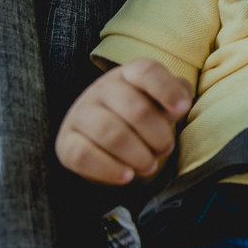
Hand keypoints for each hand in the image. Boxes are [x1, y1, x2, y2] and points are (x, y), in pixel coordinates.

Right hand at [55, 58, 192, 184]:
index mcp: (129, 74)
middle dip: (158, 135)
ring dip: (138, 155)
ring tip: (150, 166)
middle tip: (166, 150)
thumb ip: (178, 95)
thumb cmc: (143, 114)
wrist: (104, 139)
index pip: (147, 72)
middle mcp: (101, 89)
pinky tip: (127, 176)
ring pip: (111, 134)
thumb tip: (181, 103)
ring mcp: (80, 114)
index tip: (182, 109)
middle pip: (136, 109)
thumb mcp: (163, 101)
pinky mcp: (65, 142)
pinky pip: (84, 155)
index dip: (167, 90)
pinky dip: (109, 169)